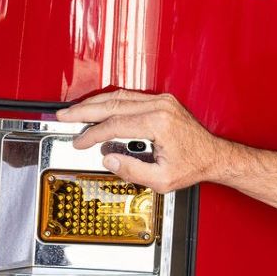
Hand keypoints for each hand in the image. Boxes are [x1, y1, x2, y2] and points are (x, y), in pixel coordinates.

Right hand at [57, 89, 226, 192]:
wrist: (213, 155)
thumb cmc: (193, 166)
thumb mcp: (162, 179)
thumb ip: (132, 171)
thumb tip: (108, 159)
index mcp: (158, 123)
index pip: (115, 125)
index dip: (92, 135)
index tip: (80, 143)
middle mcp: (160, 106)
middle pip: (112, 103)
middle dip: (84, 111)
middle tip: (63, 116)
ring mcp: (161, 100)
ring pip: (119, 96)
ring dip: (94, 103)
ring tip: (74, 112)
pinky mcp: (162, 101)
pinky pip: (129, 97)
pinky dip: (109, 102)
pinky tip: (96, 108)